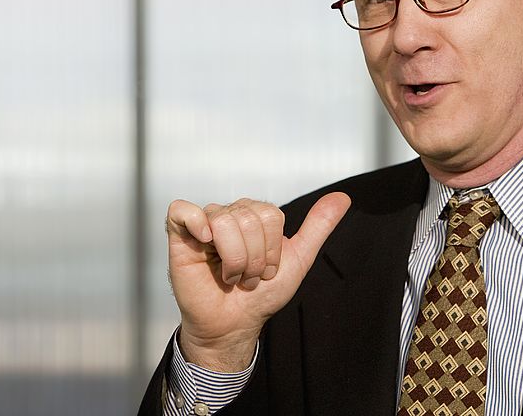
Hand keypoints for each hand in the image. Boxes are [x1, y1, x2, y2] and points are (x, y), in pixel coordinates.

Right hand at [166, 192, 350, 370]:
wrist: (234, 325)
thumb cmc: (262, 296)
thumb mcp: (298, 260)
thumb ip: (318, 227)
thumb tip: (342, 198)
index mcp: (256, 216)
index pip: (270, 214)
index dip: (271, 249)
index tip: (267, 270)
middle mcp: (231, 215)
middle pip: (248, 218)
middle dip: (252, 258)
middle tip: (246, 276)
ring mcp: (205, 224)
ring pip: (222, 221)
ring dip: (232, 259)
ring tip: (230, 275)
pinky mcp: (180, 235)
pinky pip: (182, 210)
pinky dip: (196, 223)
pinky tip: (205, 242)